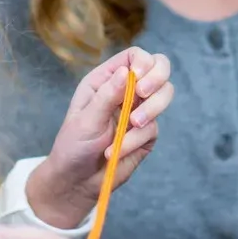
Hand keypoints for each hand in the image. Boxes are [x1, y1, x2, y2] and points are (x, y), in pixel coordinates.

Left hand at [27, 47, 173, 228]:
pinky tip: (117, 152)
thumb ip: (108, 95)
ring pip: (164, 95)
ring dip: (152, 109)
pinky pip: (153, 128)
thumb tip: (127, 71)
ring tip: (132, 125)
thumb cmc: (73, 146)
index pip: (134, 57)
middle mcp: (125, 91)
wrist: (77, 181)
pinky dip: (136, 139)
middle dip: (157, 79)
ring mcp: (138, 111)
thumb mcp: (86, 119)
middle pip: (159, 68)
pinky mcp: (146, 134)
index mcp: (106, 80)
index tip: (139, 79)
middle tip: (144, 94)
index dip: (143, 62)